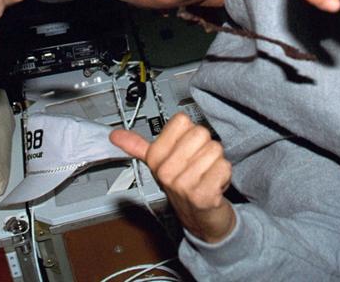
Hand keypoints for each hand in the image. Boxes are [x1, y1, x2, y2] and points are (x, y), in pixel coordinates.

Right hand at [110, 113, 235, 243]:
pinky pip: (224, 166)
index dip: (188, 133)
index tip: (184, 149)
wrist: (199, 219)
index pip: (181, 121)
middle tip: (198, 164)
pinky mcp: (203, 196)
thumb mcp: (158, 164)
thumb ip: (138, 146)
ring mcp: (183, 185)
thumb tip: (114, 134)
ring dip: (216, 162)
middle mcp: (166, 171)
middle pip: (201, 133)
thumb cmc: (182, 186)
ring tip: (206, 175)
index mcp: (155, 157)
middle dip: (205, 147)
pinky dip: (224, 174)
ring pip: (215, 149)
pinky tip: (214, 185)